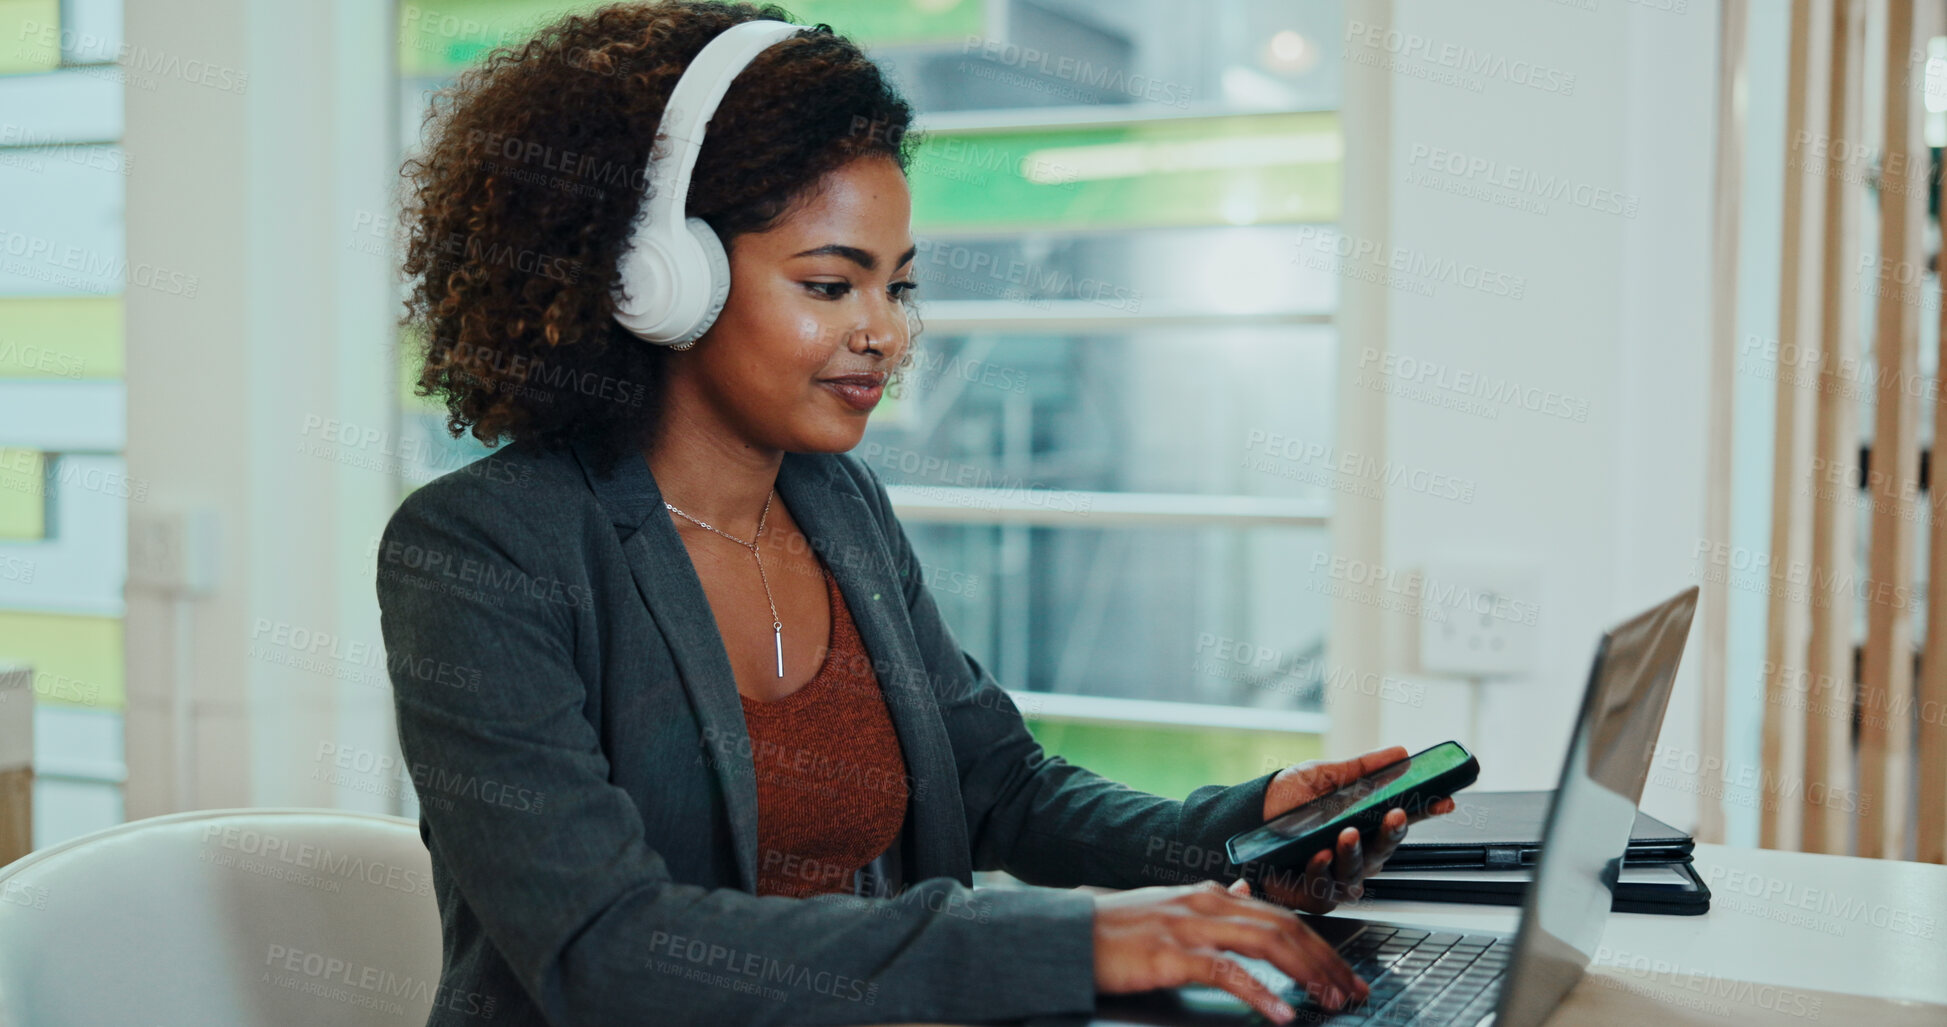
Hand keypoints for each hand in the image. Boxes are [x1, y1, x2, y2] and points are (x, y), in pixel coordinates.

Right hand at [1092, 881, 1368, 1023]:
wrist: (1070, 934)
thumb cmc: (1117, 929)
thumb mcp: (1171, 906)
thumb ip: (1212, 902)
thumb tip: (1245, 892)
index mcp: (1210, 896)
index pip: (1281, 915)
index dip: (1320, 944)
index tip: (1344, 973)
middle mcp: (1207, 905)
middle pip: (1285, 927)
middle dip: (1326, 961)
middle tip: (1353, 990)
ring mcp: (1190, 928)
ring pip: (1267, 943)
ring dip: (1307, 973)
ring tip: (1331, 1000)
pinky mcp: (1172, 954)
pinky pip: (1227, 972)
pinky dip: (1260, 992)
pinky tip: (1281, 1012)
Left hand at [1248, 745, 1457, 913]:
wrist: (1243, 816)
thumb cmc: (1285, 799)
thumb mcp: (1325, 776)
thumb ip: (1363, 769)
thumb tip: (1401, 754)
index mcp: (1363, 827)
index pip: (1400, 821)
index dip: (1424, 813)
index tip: (1445, 800)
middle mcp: (1353, 856)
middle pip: (1384, 851)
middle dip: (1392, 834)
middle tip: (1394, 815)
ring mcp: (1333, 877)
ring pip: (1355, 873)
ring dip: (1354, 854)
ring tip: (1347, 834)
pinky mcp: (1308, 894)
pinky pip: (1323, 890)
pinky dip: (1322, 873)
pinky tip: (1319, 855)